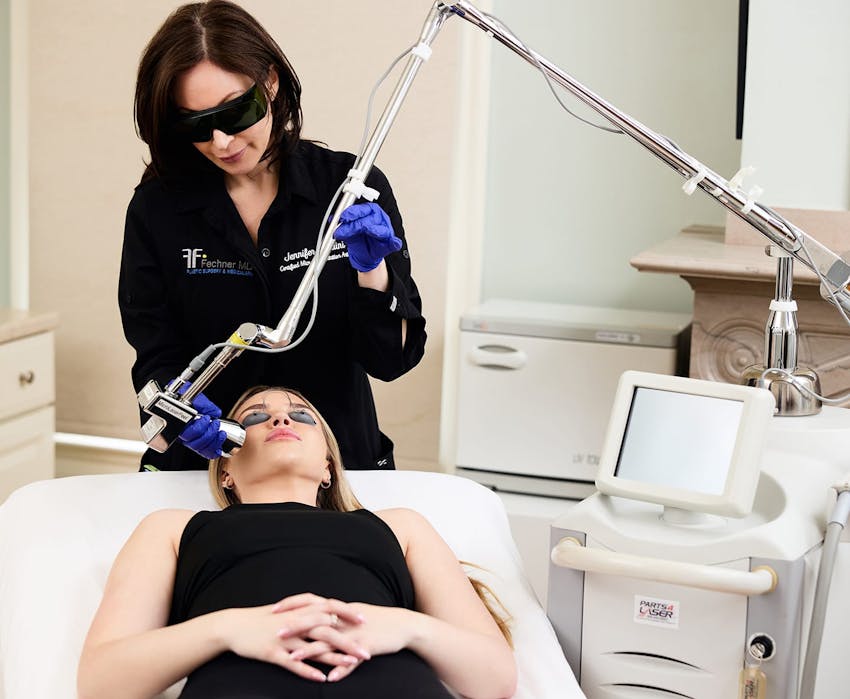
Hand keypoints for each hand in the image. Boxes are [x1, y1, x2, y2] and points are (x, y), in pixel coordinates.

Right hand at [176, 383, 223, 458]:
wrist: (186, 397)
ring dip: (213, 441)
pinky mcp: (200, 443)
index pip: (186, 434)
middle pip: (194, 444)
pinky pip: (206, 453)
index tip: (206, 418)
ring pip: (200, 449)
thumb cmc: (186, 396)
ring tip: (220, 432)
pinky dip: (214, 450)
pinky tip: (219, 441)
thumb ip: (202, 402)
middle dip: (208, 434)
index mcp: (179, 424)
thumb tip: (213, 412)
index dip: (199, 428)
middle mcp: (183, 435)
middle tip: (215, 423)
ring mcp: (191, 440)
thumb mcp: (193, 395)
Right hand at [223, 594, 369, 682]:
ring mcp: (285, 638)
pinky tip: (321, 679)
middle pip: (328, 630)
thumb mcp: (286, 611)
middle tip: (367, 651)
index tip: (365, 621)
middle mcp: (295, 622)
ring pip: (314, 647)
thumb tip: (326, 614)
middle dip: (349, 641)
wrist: (234, 626)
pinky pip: (293, 664)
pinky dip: (307, 671)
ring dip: (334, 657)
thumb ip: (306, 612)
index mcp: (300, 610)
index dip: (348, 614)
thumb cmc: (262, 619)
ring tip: (351, 664)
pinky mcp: (273, 652)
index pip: (330, 608)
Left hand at [286, 602, 412, 681]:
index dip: (293, 604)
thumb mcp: (353, 613)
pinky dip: (341, 669)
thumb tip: (317, 614)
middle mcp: (345, 619)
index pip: (312, 602)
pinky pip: (351, 661)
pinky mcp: (367, 647)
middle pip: (316, 621)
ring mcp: (356, 633)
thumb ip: (335, 615)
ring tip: (292, 658)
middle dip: (295, 627)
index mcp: (340, 609)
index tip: (274, 609)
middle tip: (276, 633)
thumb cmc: (378, 620)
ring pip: (330, 642)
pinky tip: (328, 678)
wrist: (404, 625)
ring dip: (310, 651)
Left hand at [333, 202, 401, 271]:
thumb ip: (342, 226)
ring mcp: (386, 231)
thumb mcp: (348, 232)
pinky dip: (394, 243)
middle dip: (356, 224)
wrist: (364, 255)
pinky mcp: (390, 244)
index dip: (352, 212)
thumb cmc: (360, 240)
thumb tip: (332, 220)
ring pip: (381, 229)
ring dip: (374, 230)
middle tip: (343, 231)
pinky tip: (394, 242)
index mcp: (370, 212)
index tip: (343, 217)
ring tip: (367, 230)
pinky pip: (394, 243)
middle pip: (370, 219)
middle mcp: (379, 219)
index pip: (362, 209)